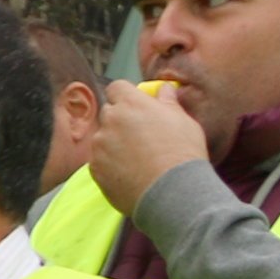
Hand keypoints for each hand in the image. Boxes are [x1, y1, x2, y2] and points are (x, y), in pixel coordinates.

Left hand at [87, 78, 213, 210]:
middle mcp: (110, 121)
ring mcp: (99, 145)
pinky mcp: (95, 168)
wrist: (173, 190)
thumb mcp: (184, 121)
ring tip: (140, 159)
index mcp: (131, 104)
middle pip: (109, 112)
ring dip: (115, 143)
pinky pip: (100, 161)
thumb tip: (164, 89)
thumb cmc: (183, 152)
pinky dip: (111, 164)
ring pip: (103, 138)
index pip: (117, 87)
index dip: (126, 95)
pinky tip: (131, 173)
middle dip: (122, 120)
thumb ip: (168, 102)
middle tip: (142, 135)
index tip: (137, 106)